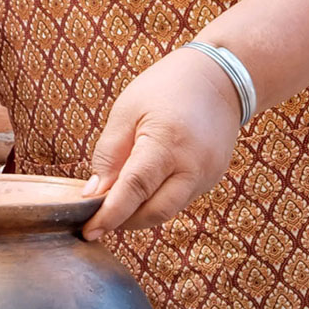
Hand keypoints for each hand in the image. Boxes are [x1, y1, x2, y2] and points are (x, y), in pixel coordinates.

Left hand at [82, 47, 241, 238]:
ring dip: (140, 213)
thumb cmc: (167, 87)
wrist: (219, 77)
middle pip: (154, 212)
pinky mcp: (213, 178)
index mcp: (166, 143)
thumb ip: (108, 153)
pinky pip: (180, 199)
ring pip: (168, 210)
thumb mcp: (127, 110)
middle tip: (98, 220)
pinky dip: (158, 199)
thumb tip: (94, 192)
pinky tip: (144, 188)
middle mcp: (192, 166)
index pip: (134, 190)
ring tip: (117, 202)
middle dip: (124, 222)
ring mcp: (207, 175)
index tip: (88, 230)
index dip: (110, 215)